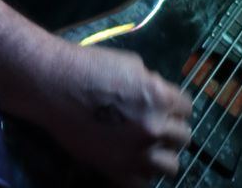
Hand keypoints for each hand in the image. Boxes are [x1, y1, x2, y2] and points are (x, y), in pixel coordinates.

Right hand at [45, 40, 192, 187]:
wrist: (55, 86)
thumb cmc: (89, 66)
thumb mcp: (130, 65)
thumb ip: (151, 85)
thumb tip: (158, 96)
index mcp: (158, 97)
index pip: (187, 107)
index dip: (176, 105)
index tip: (168, 106)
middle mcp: (153, 127)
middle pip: (183, 137)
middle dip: (172, 130)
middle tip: (158, 126)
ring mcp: (137, 153)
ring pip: (171, 166)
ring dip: (163, 155)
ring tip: (149, 148)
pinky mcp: (117, 170)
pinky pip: (143, 183)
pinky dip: (142, 174)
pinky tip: (133, 162)